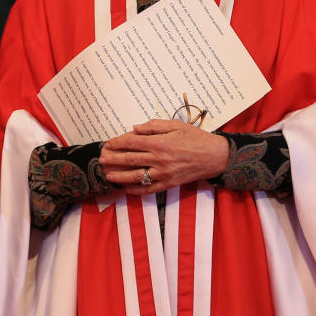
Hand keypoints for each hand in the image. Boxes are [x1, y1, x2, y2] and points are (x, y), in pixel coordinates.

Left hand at [100, 119, 228, 194]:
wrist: (214, 156)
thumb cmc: (195, 138)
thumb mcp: (176, 125)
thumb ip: (154, 126)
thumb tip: (135, 128)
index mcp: (160, 143)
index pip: (132, 142)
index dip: (117, 143)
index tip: (108, 143)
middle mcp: (159, 159)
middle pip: (130, 159)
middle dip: (113, 159)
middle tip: (101, 159)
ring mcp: (163, 174)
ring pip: (136, 176)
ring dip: (119, 176)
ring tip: (108, 175)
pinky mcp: (168, 184)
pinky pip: (148, 189)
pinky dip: (135, 190)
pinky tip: (125, 188)